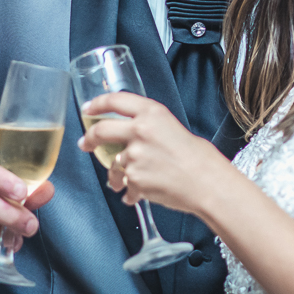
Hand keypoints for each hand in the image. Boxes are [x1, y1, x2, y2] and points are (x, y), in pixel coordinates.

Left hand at [77, 92, 224, 211]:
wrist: (207, 183)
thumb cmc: (199, 158)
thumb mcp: (174, 127)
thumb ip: (150, 127)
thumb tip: (133, 135)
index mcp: (152, 113)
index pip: (115, 100)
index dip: (97, 104)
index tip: (88, 109)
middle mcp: (140, 130)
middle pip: (101, 130)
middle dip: (89, 138)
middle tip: (86, 144)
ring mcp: (134, 156)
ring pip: (113, 165)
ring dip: (116, 175)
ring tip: (123, 183)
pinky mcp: (134, 178)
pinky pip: (125, 185)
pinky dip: (130, 191)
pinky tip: (140, 193)